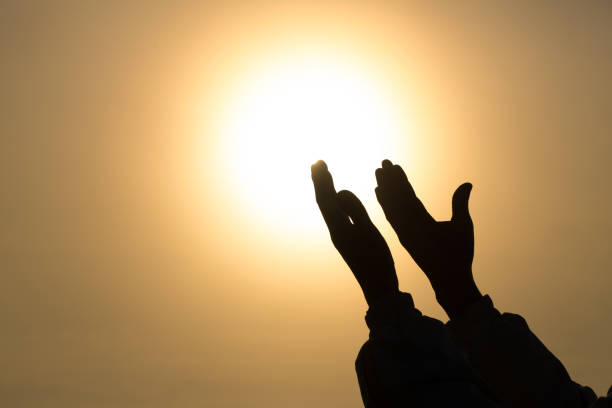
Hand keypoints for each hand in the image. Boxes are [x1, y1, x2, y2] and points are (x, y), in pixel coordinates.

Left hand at [311, 160, 397, 305]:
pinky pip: (336, 216)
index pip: (325, 199)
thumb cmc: (377, 262)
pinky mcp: (347, 241)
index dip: (321, 180)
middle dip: (321, 182)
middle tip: (317, 163)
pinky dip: (335, 202)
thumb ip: (354, 210)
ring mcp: (340, 237)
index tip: (318, 162)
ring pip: (329, 209)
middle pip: (324, 202)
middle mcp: (335, 231)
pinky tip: (339, 200)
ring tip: (325, 176)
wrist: (379, 289)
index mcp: (339, 228)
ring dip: (326, 191)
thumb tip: (339, 191)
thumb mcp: (368, 232)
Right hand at [374, 160, 480, 318]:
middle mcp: (412, 223)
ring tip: (378, 170)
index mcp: (423, 219)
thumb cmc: (459, 254)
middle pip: (399, 197)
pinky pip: (394, 217)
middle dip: (391, 180)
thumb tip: (467, 184)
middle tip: (383, 163)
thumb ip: (459, 202)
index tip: (395, 166)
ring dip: (386, 187)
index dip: (402, 181)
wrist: (454, 277)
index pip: (410, 196)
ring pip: (394, 204)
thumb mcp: (462, 222)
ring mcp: (407, 229)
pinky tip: (378, 190)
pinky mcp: (405, 236)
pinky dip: (386, 203)